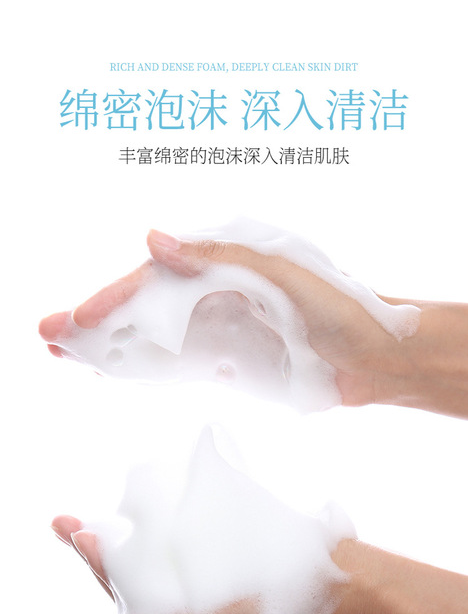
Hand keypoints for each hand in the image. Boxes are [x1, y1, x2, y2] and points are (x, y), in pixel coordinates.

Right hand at [39, 228, 405, 408]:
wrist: (373, 354)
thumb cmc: (337, 303)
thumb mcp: (282, 271)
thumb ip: (219, 257)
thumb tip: (152, 238)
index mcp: (220, 263)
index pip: (154, 279)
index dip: (114, 300)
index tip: (79, 321)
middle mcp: (211, 293)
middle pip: (143, 306)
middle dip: (96, 321)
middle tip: (49, 335)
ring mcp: (215, 328)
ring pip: (151, 336)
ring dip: (110, 346)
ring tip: (65, 355)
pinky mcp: (226, 361)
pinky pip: (174, 365)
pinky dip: (141, 369)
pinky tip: (111, 374)